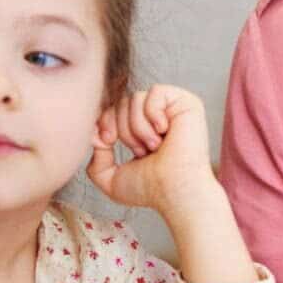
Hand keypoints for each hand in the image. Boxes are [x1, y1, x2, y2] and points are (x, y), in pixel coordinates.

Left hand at [87, 85, 214, 212]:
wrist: (174, 190)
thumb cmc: (149, 189)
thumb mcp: (110, 178)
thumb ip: (95, 160)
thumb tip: (96, 135)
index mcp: (142, 130)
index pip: (113, 109)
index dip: (104, 121)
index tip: (107, 141)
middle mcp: (158, 117)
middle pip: (122, 102)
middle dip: (123, 129)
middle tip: (141, 151)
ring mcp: (172, 109)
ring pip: (136, 98)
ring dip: (138, 127)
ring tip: (155, 146)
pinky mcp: (186, 102)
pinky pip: (155, 92)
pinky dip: (153, 113)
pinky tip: (164, 131)